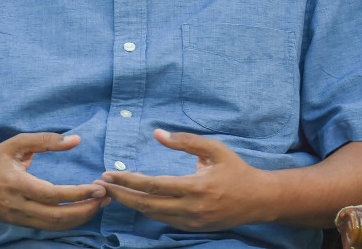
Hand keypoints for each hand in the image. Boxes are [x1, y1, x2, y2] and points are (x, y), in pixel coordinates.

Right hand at [0, 133, 107, 229]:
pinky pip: (46, 227)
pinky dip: (67, 221)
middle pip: (56, 216)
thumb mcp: (16, 143)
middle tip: (106, 198)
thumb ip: (46, 140)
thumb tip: (76, 140)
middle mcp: (17, 205)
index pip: (53, 195)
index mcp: (16, 184)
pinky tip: (82, 211)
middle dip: (85, 209)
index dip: (78, 193)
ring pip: (53, 225)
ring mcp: (16, 217)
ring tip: (99, 205)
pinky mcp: (17, 223)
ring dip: (80, 217)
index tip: (99, 188)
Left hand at [97, 129, 272, 231]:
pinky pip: (164, 220)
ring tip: (114, 193)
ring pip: (152, 215)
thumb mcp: (215, 150)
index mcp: (196, 186)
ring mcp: (191, 221)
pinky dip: (148, 210)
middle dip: (120, 195)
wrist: (259, 200)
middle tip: (102, 186)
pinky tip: (137, 200)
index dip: (129, 180)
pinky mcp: (192, 228)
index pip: (153, 185)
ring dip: (130, 204)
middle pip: (146, 204)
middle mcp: (191, 207)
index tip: (110, 173)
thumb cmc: (237, 170)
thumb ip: (186, 141)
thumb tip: (158, 133)